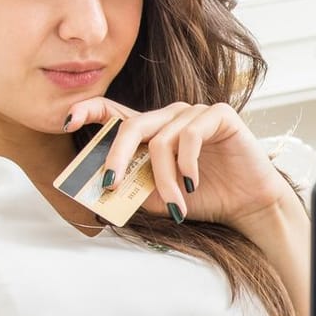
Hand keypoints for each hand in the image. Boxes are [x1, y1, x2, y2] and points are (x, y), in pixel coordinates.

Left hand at [63, 97, 295, 230]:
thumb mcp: (158, 197)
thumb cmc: (204, 199)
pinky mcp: (218, 115)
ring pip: (162, 140)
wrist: (248, 205)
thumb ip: (132, 189)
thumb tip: (97, 192)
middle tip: (110, 184)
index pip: (114, 111)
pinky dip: (187, 165)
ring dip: (164, 179)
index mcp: (152, 131)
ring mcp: (194, 112)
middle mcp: (170, 116)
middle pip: (131, 126)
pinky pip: (190, 135)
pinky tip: (193, 185)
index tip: (67, 120)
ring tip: (175, 205)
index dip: (89, 110)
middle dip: (117, 156)